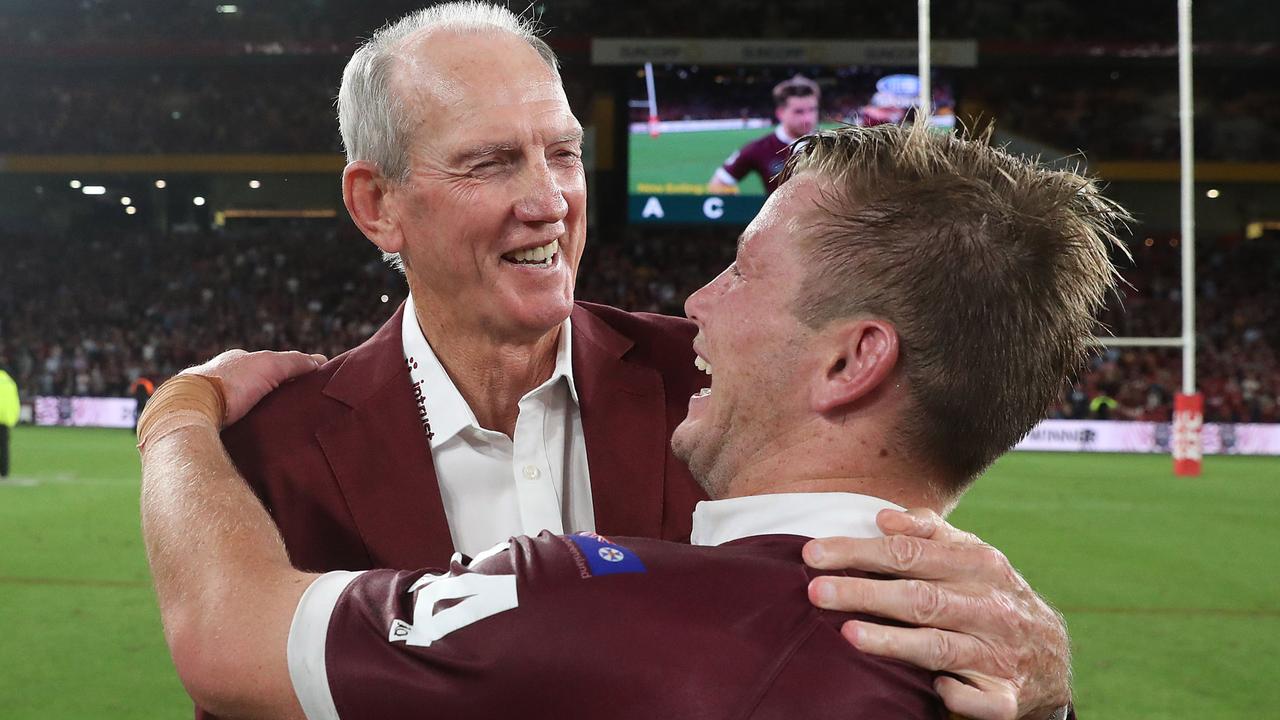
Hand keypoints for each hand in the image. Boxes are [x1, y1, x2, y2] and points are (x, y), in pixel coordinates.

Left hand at [184, 349, 325, 425]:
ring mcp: (209, 401)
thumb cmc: (228, 383)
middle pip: (253, 387)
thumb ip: (294, 362)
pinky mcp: (203, 423)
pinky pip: (228, 426)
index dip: (286, 374)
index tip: (303, 388)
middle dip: (270, 397)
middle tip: (293, 412)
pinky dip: (241, 430)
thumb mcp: (269, 364)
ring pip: (240, 408)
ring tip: (276, 431)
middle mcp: (219, 378)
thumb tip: (320, 360)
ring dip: (255, 416)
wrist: (190, 409)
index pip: (265, 365)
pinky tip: (252, 440)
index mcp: (234, 361)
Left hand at [803, 508, 1069, 719]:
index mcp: (979, 565)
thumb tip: (883, 517)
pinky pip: (978, 698)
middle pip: (919, 597)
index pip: (910, 553)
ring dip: (894, 642)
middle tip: (816, 591)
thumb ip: (929, 533)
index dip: (861, 551)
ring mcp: (998, 653)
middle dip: (865, 592)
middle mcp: (989, 606)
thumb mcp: (971, 557)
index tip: (814, 553)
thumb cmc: (991, 596)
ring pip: (940, 646)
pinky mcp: (1006, 696)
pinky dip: (956, 693)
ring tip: (849, 634)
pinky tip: (934, 689)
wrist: (1051, 655)